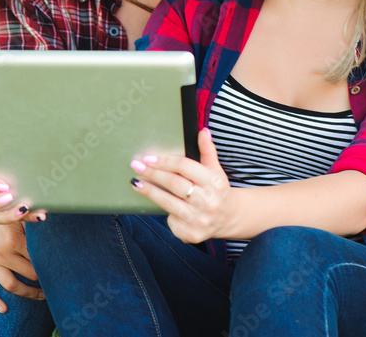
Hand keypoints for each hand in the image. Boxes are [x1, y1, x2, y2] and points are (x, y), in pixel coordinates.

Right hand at [0, 162, 46, 224]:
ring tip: (25, 208)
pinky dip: (29, 217)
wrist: (25, 167)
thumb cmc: (15, 160)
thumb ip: (13, 157)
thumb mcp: (9, 159)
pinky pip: (15, 221)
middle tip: (10, 197)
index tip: (4, 185)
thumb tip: (31, 152)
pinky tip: (40, 215)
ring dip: (9, 215)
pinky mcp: (9, 215)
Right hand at [0, 198, 44, 311]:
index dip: (49, 264)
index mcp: (14, 240)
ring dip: (28, 293)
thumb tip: (47, 217)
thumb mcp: (17, 212)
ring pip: (11, 285)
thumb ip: (32, 217)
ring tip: (40, 296)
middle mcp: (1, 253)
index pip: (37, 258)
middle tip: (53, 282)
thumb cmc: (2, 210)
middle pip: (28, 274)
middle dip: (42, 280)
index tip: (58, 268)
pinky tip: (4, 308)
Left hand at [128, 128, 237, 242]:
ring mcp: (201, 219)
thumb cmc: (217, 190)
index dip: (165, 161)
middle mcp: (209, 202)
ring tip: (136, 183)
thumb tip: (203, 131)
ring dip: (150, 192)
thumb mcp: (215, 170)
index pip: (185, 167)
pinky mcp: (193, 234)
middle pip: (174, 184)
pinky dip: (165, 213)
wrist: (229, 217)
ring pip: (168, 203)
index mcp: (215, 182)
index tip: (149, 158)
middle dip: (152, 174)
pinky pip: (171, 221)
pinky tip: (160, 206)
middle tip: (136, 165)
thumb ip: (207, 151)